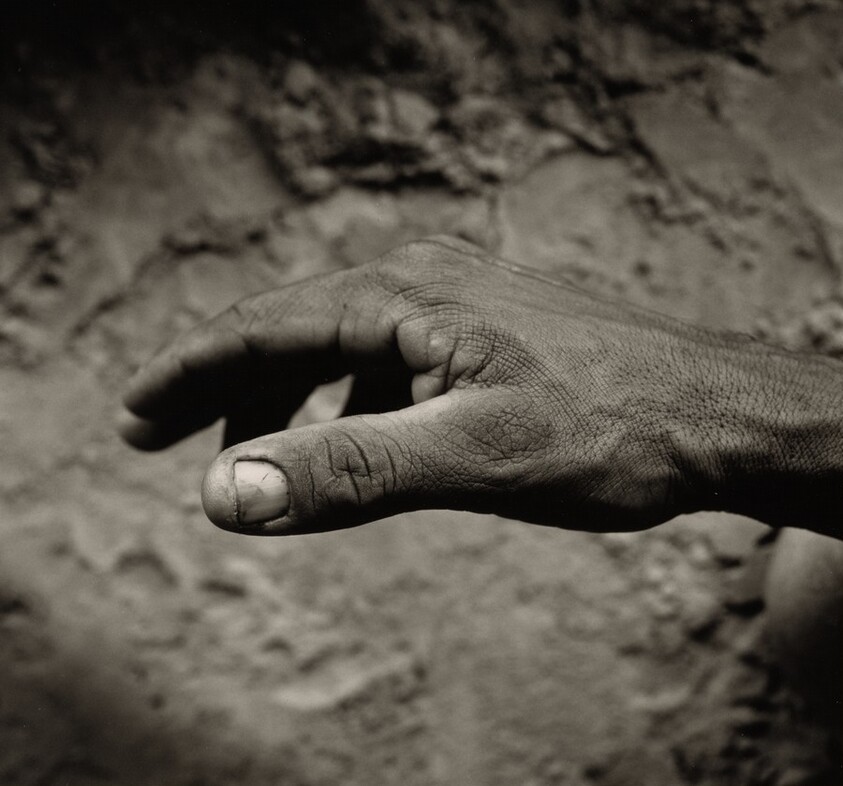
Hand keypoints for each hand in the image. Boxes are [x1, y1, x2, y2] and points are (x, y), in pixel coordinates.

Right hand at [119, 236, 842, 536]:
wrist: (714, 413)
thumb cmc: (610, 431)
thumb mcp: (473, 459)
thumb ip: (349, 472)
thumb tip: (225, 494)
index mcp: (405, 295)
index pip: (262, 327)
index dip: (188, 371)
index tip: (133, 413)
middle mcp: (421, 282)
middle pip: (288, 329)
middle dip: (218, 384)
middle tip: (153, 434)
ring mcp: (452, 304)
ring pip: (335, 346)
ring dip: (280, 397)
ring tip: (243, 453)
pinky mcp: (478, 334)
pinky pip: (385, 361)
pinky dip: (343, 401)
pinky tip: (345, 440)